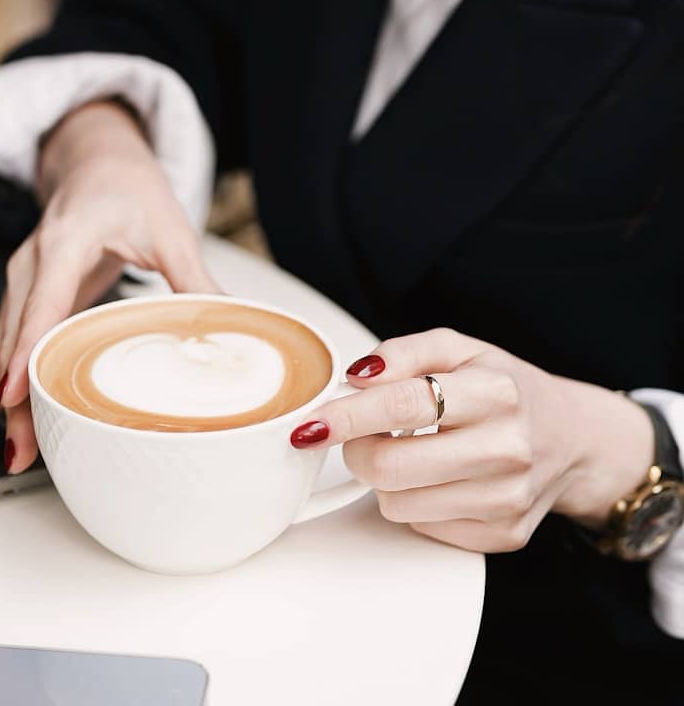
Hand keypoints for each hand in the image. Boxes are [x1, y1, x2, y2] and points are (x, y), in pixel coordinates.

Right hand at [0, 100, 219, 475]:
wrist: (99, 162)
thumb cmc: (129, 188)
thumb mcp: (169, 229)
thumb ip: (195, 279)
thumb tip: (231, 323)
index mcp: (66, 241)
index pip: (44, 300)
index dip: (29, 347)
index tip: (16, 390)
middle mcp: (31, 264)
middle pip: (11, 338)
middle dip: (3, 399)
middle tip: (7, 451)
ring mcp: (19, 282)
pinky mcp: (21, 297)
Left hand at [289, 328, 654, 551]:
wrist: (572, 439)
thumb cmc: (505, 387)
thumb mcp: (460, 349)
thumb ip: (403, 353)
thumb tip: (355, 377)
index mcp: (495, 391)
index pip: (405, 404)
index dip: (349, 415)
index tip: (313, 424)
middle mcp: (507, 447)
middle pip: (392, 466)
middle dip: (357, 450)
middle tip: (359, 434)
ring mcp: (507, 498)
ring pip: (398, 504)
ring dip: (386, 478)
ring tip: (411, 451)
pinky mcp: (504, 536)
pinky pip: (423, 527)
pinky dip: (415, 502)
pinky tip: (438, 478)